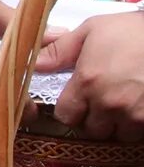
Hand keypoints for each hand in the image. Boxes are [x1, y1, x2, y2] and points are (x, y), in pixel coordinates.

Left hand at [42, 10, 143, 142]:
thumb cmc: (133, 30)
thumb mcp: (93, 30)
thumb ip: (61, 50)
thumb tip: (34, 63)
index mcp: (88, 82)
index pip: (66, 116)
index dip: (71, 110)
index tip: (79, 102)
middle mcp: (109, 103)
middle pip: (92, 130)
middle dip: (95, 120)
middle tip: (104, 104)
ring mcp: (137, 115)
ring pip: (120, 136)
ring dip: (120, 126)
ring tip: (126, 106)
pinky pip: (142, 135)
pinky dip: (140, 126)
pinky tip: (140, 108)